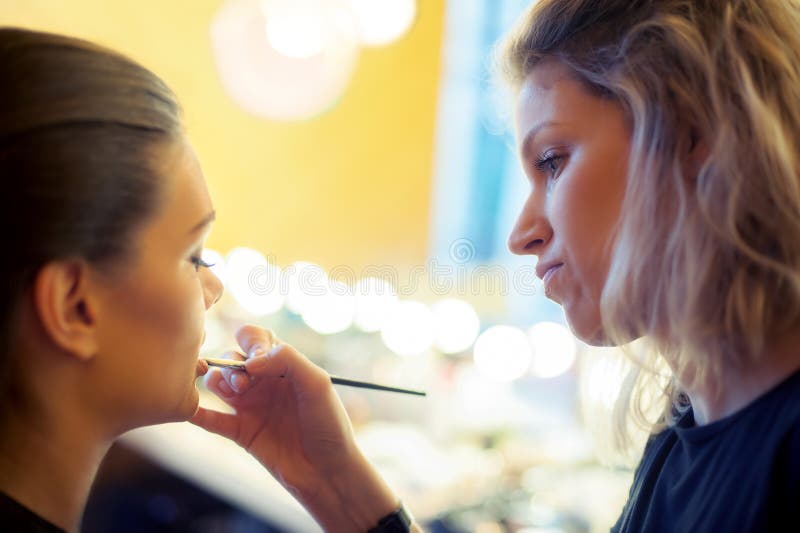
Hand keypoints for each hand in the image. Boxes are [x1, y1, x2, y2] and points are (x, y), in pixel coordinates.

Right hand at [190, 324, 399, 530]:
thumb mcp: (317, 383)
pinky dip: (195, 412)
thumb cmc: (329, 424)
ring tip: (233, 394)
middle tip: (244, 385)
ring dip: (215, 380)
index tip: (258, 359)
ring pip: (217, 382)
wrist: (328, 471)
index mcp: (284, 365)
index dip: (250, 342)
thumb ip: (287, 359)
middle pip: (231, 358)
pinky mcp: (240, 432)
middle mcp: (264, 382)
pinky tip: (188, 408)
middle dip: (231, 364)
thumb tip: (249, 360)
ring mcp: (251, 406)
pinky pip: (209, 418)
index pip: (254, 337)